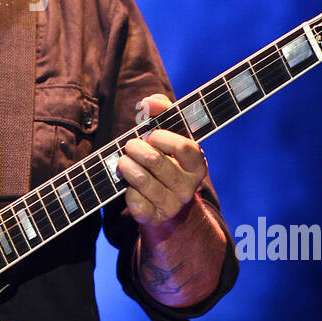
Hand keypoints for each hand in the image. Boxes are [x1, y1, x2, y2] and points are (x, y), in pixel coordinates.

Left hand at [116, 93, 207, 237]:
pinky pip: (136, 204)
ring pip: (142, 181)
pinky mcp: (155, 218)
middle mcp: (188, 187)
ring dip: (126, 167)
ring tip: (123, 162)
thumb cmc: (166, 159)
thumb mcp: (169, 134)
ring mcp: (172, 205)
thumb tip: (148, 102)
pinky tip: (129, 187)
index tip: (151, 135)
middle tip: (130, 146)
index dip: (163, 138)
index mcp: (197, 164)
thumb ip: (163, 111)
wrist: (166, 203)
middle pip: (156, 161)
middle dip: (135, 148)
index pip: (184, 147)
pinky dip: (127, 192)